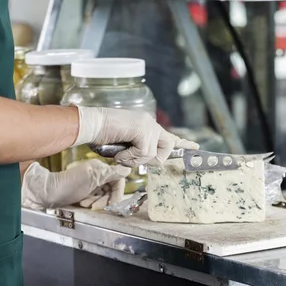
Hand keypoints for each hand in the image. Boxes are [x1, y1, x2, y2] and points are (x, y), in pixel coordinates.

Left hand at [21, 160, 131, 209]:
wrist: (48, 192)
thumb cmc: (68, 184)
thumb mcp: (93, 177)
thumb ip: (111, 173)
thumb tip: (126, 169)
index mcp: (100, 168)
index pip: (118, 180)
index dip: (117, 192)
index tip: (114, 202)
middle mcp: (97, 174)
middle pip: (111, 189)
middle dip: (105, 199)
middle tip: (97, 206)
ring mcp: (90, 183)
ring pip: (103, 196)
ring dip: (97, 202)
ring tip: (87, 204)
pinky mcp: (84, 192)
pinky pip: (95, 199)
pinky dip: (91, 203)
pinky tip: (83, 203)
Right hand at [74, 107, 198, 166]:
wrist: (90, 124)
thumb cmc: (101, 136)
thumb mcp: (123, 148)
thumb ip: (136, 152)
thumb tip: (142, 162)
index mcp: (146, 126)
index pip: (169, 136)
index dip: (182, 143)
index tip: (196, 146)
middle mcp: (150, 123)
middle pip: (169, 147)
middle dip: (153, 159)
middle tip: (133, 158)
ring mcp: (147, 125)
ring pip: (153, 153)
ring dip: (135, 159)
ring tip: (120, 153)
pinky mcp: (143, 130)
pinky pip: (144, 153)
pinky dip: (129, 157)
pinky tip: (119, 151)